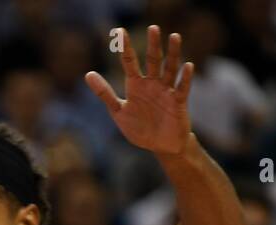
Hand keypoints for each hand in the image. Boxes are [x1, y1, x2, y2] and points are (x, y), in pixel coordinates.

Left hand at [86, 25, 192, 154]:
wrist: (160, 145)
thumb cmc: (139, 127)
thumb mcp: (118, 111)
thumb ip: (105, 93)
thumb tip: (88, 74)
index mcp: (136, 86)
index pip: (130, 63)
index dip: (125, 48)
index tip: (120, 32)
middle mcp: (152, 84)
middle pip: (153, 60)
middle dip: (153, 45)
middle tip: (153, 28)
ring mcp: (166, 91)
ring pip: (170, 69)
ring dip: (173, 54)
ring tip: (174, 37)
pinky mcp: (179, 102)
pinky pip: (182, 88)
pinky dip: (184, 78)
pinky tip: (187, 66)